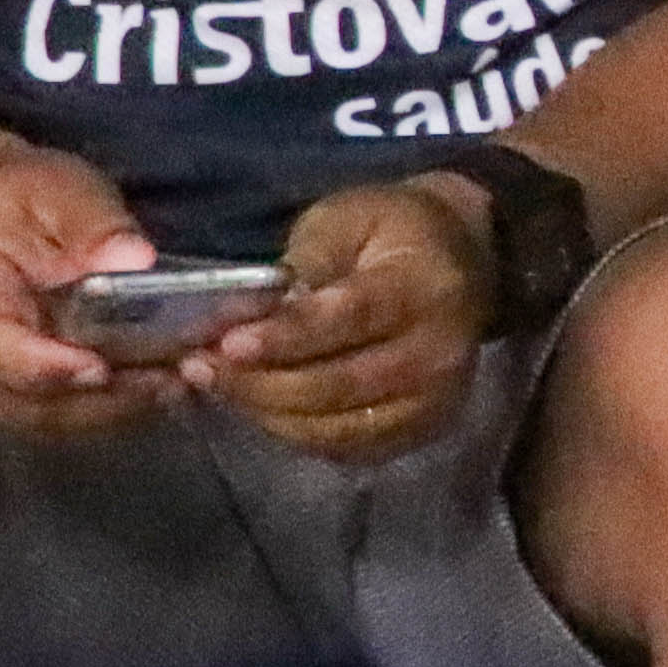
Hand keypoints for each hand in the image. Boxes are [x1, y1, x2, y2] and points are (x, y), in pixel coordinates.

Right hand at [0, 147, 190, 437]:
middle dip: (102, 399)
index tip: (104, 367)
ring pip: (51, 421)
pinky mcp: (16, 394)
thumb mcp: (54, 190)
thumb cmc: (15, 203)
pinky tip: (158, 387)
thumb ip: (91, 223)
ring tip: (175, 383)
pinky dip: (111, 409)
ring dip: (115, 410)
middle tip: (169, 379)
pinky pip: (62, 418)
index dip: (50, 368)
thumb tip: (135, 259)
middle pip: (29, 403)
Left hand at [187, 179, 494, 467]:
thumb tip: (245, 314)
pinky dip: (294, 431)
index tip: (227, 345)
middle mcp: (437, 353)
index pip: (350, 320)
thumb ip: (302, 263)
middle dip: (260, 382)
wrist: (467, 262)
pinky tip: (259, 405)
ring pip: (336, 425)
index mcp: (424, 288)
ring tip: (218, 385)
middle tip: (200, 367)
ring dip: (266, 411)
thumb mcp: (347, 218)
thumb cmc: (395, 231)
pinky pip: (346, 447)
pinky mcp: (421, 430)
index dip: (286, 337)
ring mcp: (433, 400)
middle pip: (338, 384)